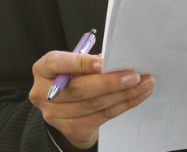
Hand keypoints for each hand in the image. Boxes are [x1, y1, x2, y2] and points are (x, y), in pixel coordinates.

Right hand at [27, 51, 154, 150]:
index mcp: (43, 70)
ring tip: (143, 84)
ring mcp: (55, 115)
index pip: (56, 63)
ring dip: (124, 94)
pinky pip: (102, 116)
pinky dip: (123, 105)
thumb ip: (91, 61)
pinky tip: (136, 96)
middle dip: (111, 82)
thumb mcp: (76, 66)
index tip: (103, 63)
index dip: (80, 63)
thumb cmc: (74, 78)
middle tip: (134, 76)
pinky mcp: (71, 128)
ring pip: (95, 104)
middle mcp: (43, 93)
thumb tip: (119, 58)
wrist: (67, 110)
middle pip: (80, 88)